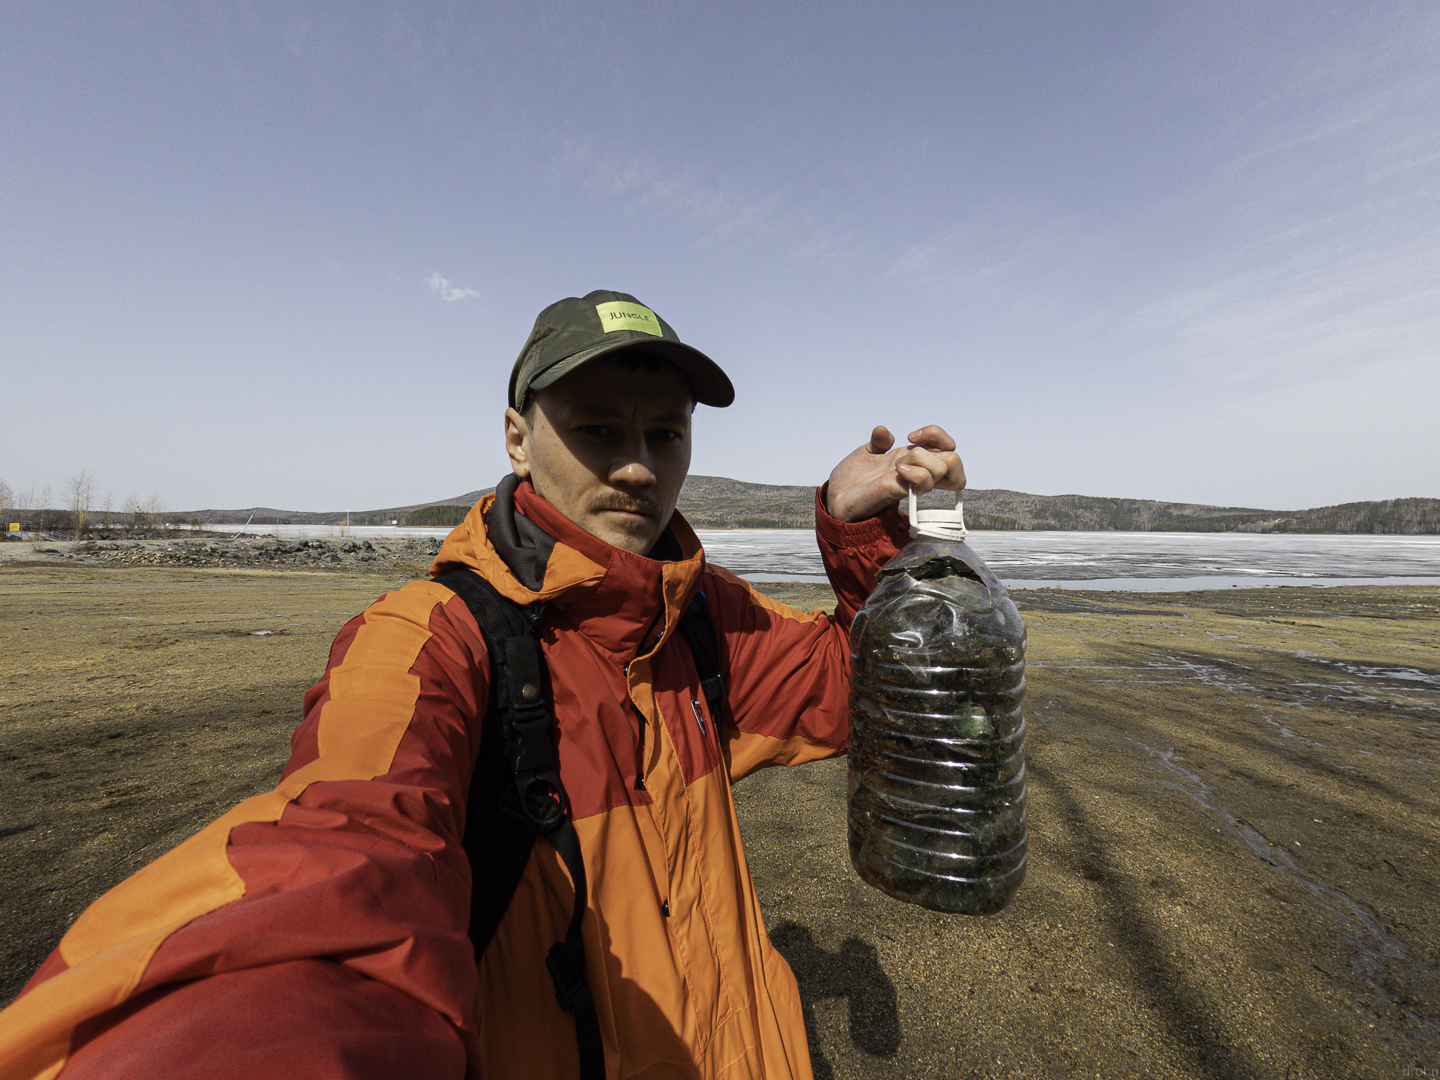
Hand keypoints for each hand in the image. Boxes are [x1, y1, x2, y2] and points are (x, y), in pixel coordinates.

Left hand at [825, 425, 965, 522]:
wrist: (836, 498)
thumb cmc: (852, 481)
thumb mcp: (866, 453)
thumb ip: (878, 442)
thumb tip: (884, 431)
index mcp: (912, 460)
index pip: (945, 446)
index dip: (936, 435)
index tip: (911, 435)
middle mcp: (917, 472)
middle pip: (954, 460)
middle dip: (939, 444)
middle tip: (910, 448)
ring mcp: (911, 484)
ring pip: (943, 468)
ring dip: (922, 457)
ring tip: (898, 464)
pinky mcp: (900, 492)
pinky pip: (924, 483)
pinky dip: (915, 473)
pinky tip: (897, 471)